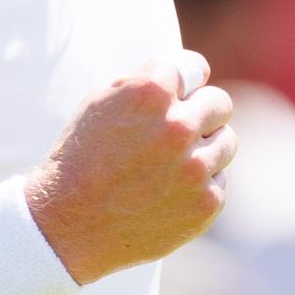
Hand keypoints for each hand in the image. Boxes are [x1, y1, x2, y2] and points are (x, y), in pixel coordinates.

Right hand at [25, 51, 235, 284]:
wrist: (67, 228)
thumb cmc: (81, 159)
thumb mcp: (100, 104)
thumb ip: (147, 83)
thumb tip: (190, 77)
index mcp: (149, 92)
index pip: (195, 66)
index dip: (185, 79)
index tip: (181, 91)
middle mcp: (177, 126)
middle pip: (219, 102)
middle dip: (201, 111)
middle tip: (178, 130)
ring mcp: (195, 167)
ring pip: (226, 141)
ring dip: (204, 148)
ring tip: (170, 164)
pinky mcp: (206, 202)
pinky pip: (219, 180)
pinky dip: (199, 185)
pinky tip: (167, 193)